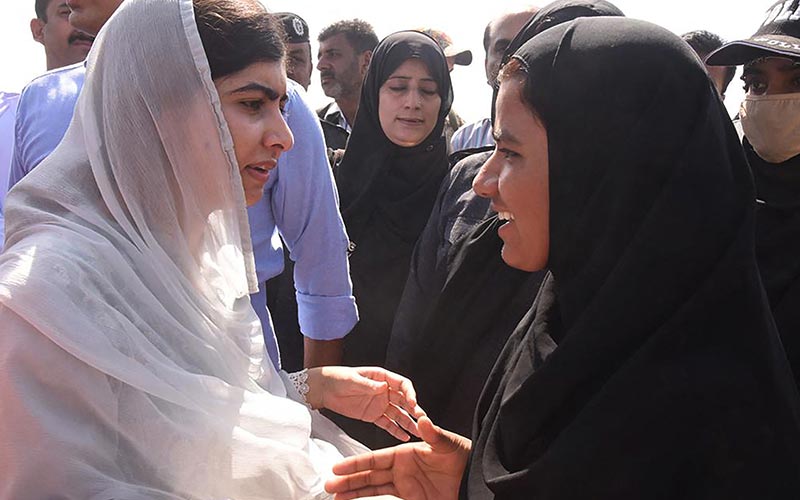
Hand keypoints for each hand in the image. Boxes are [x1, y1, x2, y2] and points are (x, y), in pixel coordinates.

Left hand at [307, 366, 424, 440]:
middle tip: (422, 419)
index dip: (410, 393)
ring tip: (417, 432)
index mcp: (382, 377)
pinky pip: (387, 424)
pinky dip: (395, 430)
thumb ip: (368, 385)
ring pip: (398, 414)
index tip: (413, 403)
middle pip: (403, 400)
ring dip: (408, 422)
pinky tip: (404, 437)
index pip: (402, 384)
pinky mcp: (373, 415)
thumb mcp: (353, 380)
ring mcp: (380, 404)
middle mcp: (385, 391)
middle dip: (413, 409)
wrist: (324, 389)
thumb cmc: (338, 379)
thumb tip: (384, 386)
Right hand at [324, 416, 471, 499]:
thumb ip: (434, 435)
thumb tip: (423, 419)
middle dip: (348, 479)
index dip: (356, 463)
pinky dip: (368, 499)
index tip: (337, 467)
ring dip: (353, 491)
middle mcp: (400, 467)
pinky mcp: (409, 496)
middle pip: (368, 473)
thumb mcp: (448, 444)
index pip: (375, 458)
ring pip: (372, 486)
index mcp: (405, 452)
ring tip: (334, 496)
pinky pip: (383, 497)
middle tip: (328, 485)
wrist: (473, 478)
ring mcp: (403, 482)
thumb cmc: (462, 457)